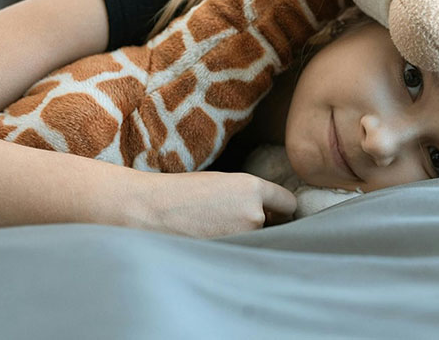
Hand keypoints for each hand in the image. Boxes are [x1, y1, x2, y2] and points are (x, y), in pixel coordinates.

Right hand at [135, 171, 297, 238]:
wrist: (150, 210)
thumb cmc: (184, 192)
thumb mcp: (223, 182)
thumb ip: (250, 195)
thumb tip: (270, 212)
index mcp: (253, 188)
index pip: (288, 203)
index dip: (281, 208)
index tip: (276, 212)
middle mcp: (254, 213)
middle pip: (274, 224)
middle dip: (261, 224)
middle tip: (230, 220)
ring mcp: (242, 237)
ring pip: (256, 240)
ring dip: (244, 238)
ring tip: (214, 229)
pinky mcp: (228, 256)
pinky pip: (241, 254)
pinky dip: (232, 251)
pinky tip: (210, 241)